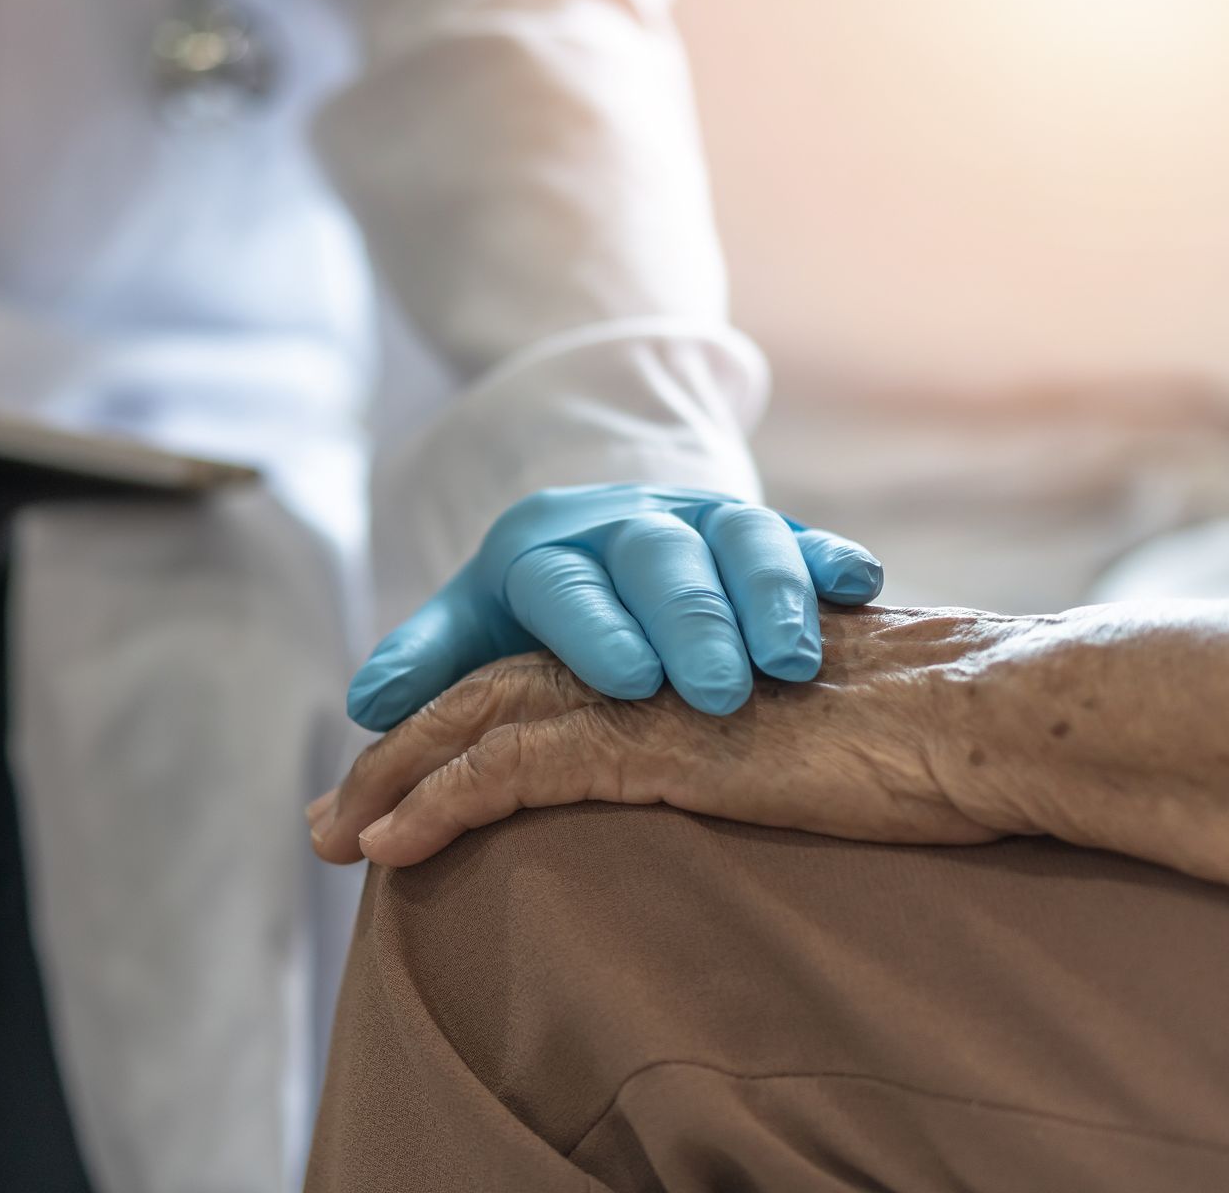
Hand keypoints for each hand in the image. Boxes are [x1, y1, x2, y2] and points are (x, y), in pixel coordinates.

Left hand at [314, 606, 1030, 866]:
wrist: (986, 709)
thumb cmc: (917, 734)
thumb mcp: (799, 727)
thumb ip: (732, 736)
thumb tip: (721, 767)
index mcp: (663, 644)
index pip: (533, 684)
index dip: (450, 730)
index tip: (390, 794)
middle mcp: (641, 653)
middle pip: (483, 693)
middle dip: (393, 751)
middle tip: (326, 817)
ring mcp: (641, 689)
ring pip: (480, 721)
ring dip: (393, 779)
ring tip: (333, 835)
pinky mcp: (651, 736)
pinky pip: (515, 765)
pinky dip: (439, 800)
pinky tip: (390, 843)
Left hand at [346, 484, 883, 728]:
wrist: (621, 547)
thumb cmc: (543, 615)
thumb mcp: (484, 627)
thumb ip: (435, 660)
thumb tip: (366, 703)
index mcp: (544, 550)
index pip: (557, 594)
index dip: (589, 636)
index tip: (624, 687)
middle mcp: (620, 529)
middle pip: (652, 563)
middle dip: (684, 622)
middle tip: (717, 689)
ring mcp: (697, 526)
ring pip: (734, 542)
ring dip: (763, 597)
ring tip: (786, 661)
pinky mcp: (758, 539)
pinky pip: (802, 537)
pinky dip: (826, 556)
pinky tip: (861, 582)